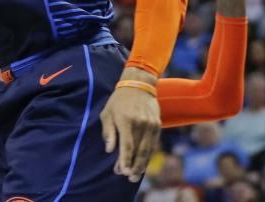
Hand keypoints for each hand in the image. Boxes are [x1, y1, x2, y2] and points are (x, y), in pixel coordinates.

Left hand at [100, 68, 160, 182]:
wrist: (138, 85)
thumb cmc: (118, 101)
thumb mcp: (107, 113)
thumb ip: (108, 132)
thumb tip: (110, 150)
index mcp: (126, 120)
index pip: (127, 145)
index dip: (125, 160)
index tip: (122, 171)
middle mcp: (140, 123)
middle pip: (139, 150)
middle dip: (134, 166)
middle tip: (129, 178)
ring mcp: (151, 124)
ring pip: (148, 149)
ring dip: (142, 164)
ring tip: (136, 175)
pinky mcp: (157, 125)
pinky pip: (153, 144)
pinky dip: (148, 155)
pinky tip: (143, 163)